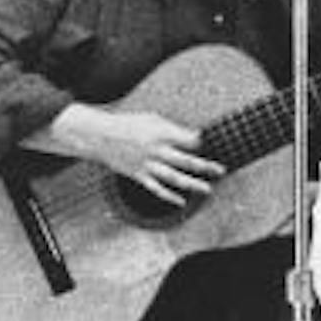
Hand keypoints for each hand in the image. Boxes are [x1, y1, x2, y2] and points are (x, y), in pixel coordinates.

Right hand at [72, 108, 222, 207]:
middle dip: (205, 166)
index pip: (189, 141)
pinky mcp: (138, 175)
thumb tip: (195, 138)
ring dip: (192, 184)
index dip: (202, 143)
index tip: (212, 144)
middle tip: (222, 170)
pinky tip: (181, 202)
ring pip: (173, 178)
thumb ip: (174, 129)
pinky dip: (168, 196)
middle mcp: (156, 151)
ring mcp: (147, 165)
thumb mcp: (152, 119)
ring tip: (208, 189)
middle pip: (185, 161)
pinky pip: (155, 188)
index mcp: (161, 134)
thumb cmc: (129, 124)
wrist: (99, 136)